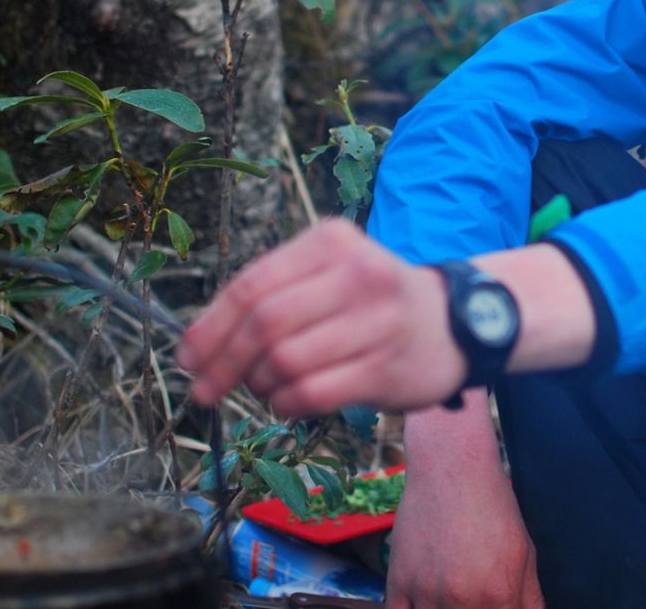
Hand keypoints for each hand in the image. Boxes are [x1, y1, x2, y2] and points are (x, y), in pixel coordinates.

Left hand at [178, 219, 466, 415]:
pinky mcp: (386, 368)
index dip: (210, 327)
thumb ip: (275, 293)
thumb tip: (200, 341)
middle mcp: (356, 275)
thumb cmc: (375, 300)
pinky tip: (287, 400)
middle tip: (204, 389)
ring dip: (258, 384)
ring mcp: (375, 322)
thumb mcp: (331, 271)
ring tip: (262, 387)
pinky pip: (311, 393)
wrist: (457, 322)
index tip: (187, 358)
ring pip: (284, 362)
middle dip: (222, 363)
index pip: (252, 285)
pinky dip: (286, 403)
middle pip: (263, 325)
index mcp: (331, 242)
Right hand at [386, 437, 544, 607]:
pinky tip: (425, 602)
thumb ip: (530, 599)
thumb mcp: (524, 553)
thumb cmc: (491, 506)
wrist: (451, 466)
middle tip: (469, 596)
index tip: (493, 606)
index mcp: (500, 595)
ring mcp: (427, 593)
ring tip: (451, 592)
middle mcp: (463, 600)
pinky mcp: (398, 582)